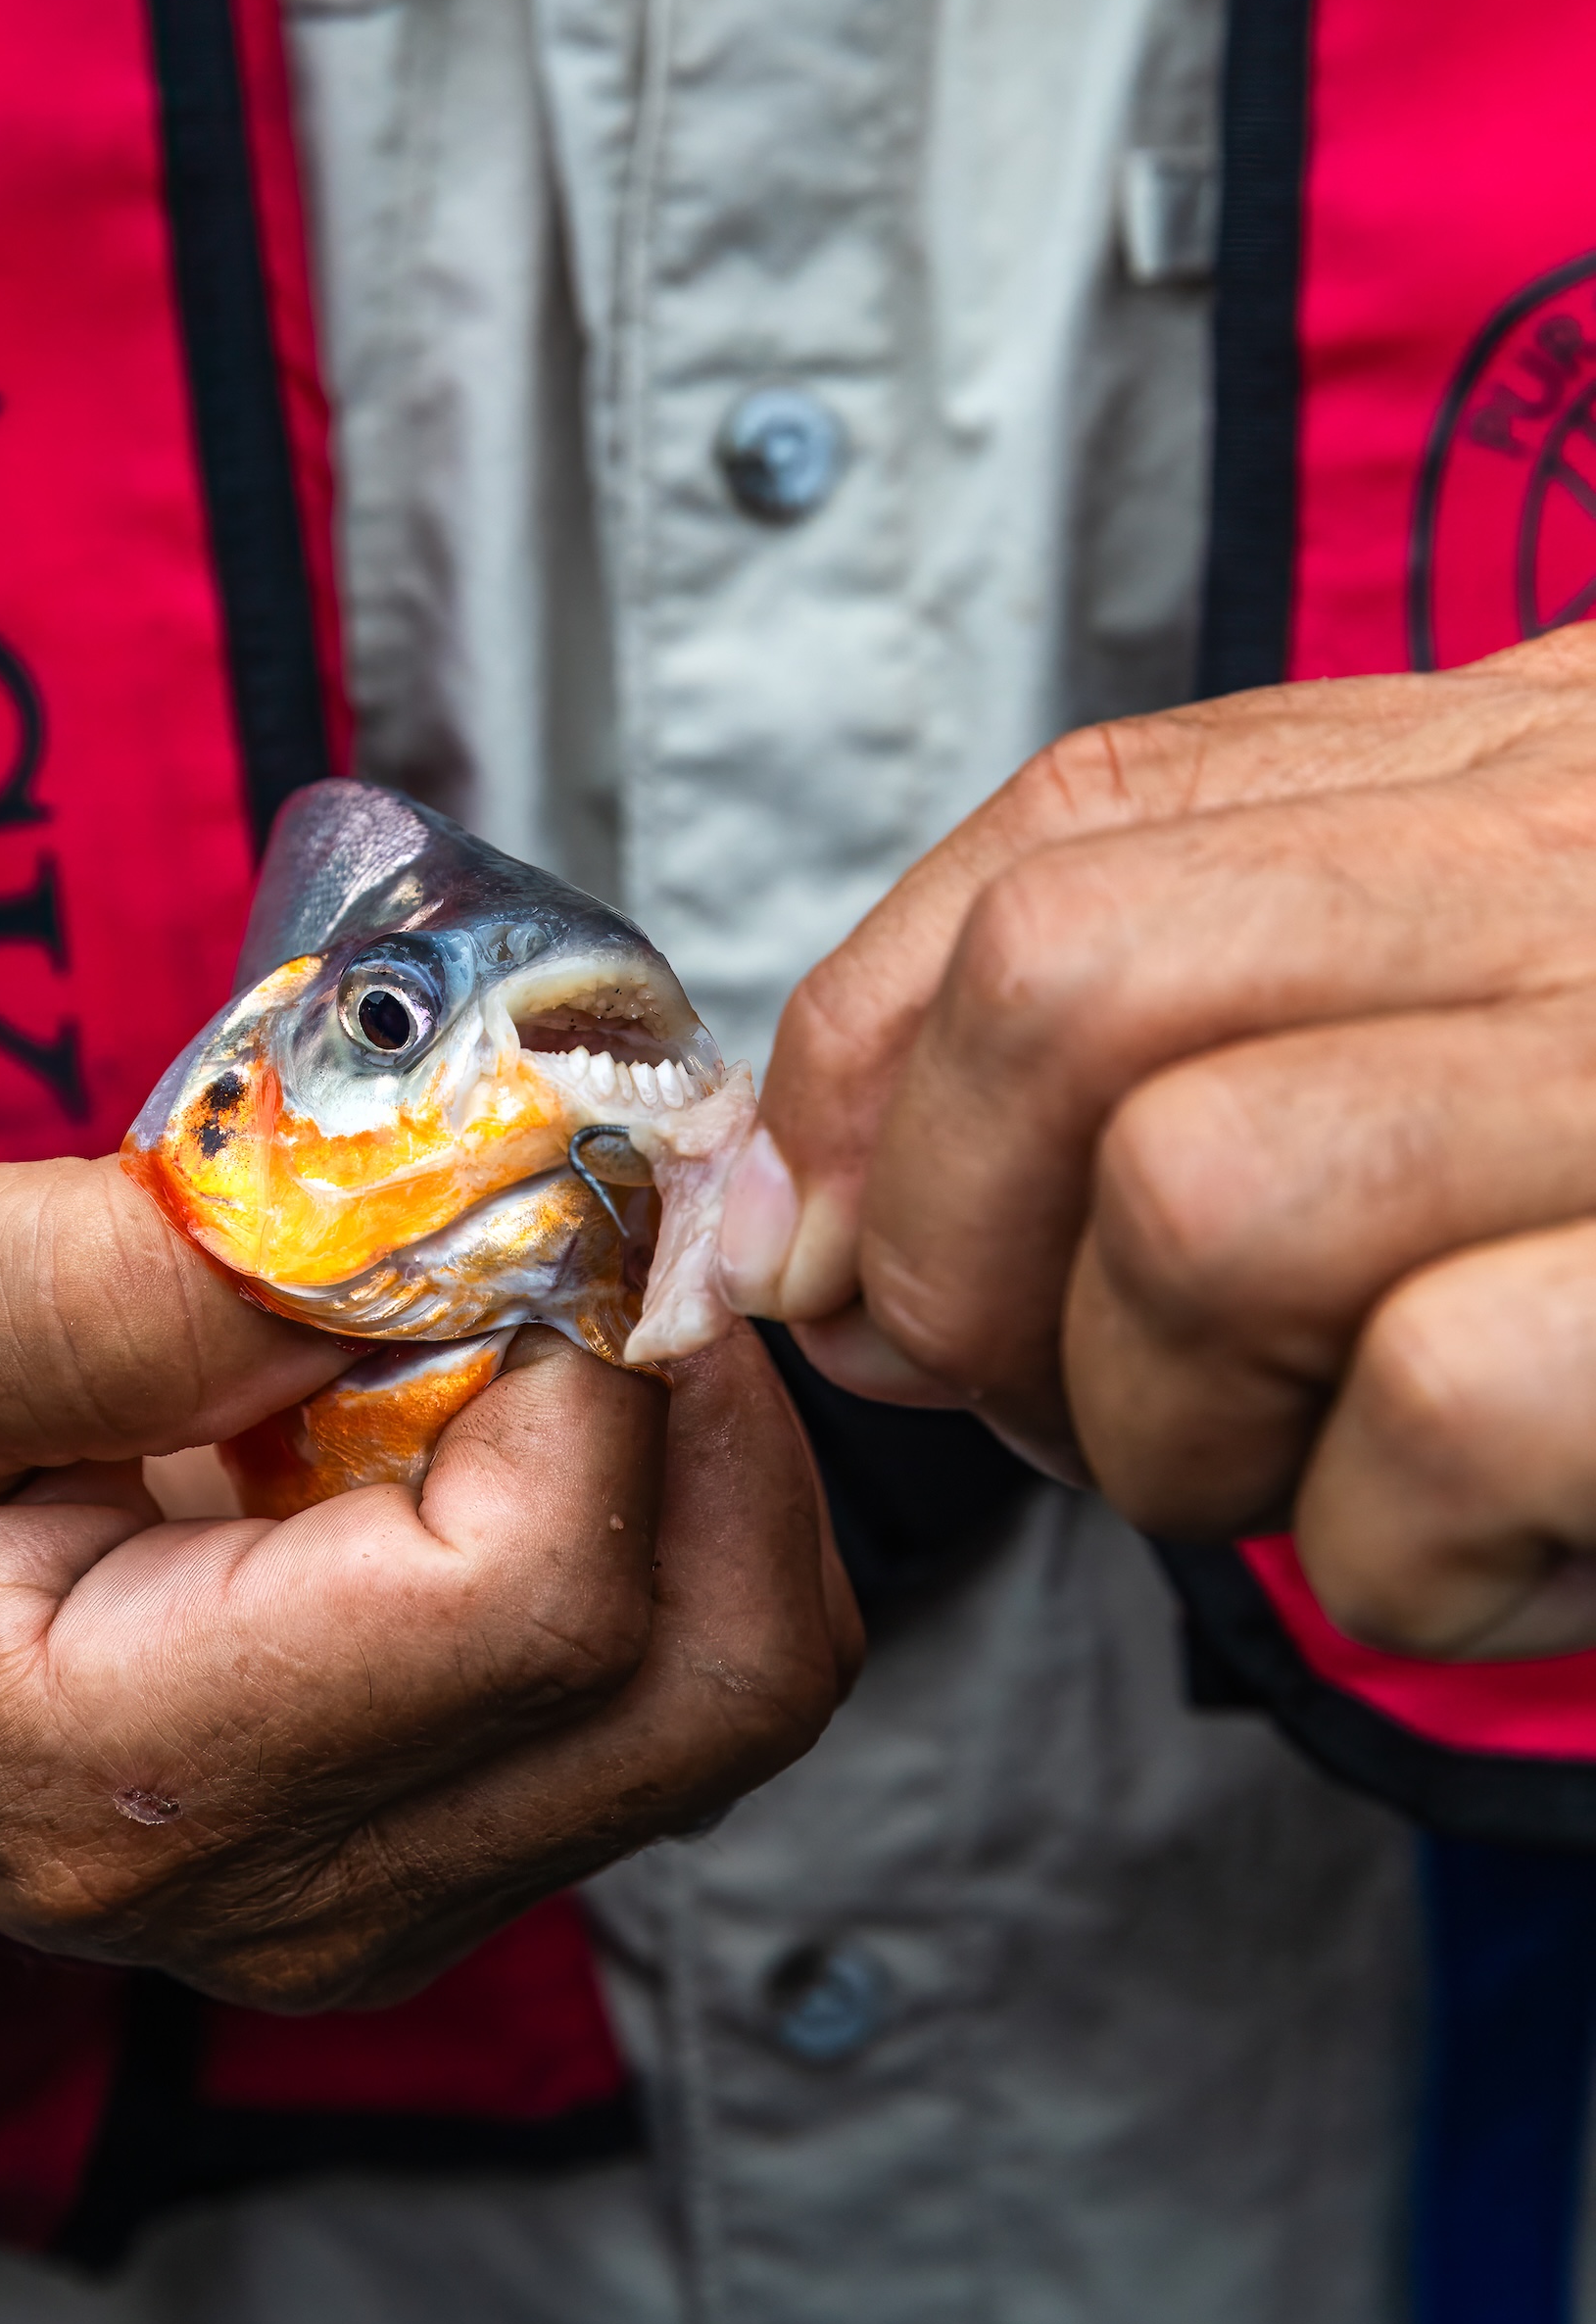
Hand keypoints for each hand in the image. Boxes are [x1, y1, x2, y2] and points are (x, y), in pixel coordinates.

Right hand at [0, 1150, 857, 2005]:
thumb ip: (119, 1282)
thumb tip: (411, 1228)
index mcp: (133, 1780)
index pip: (536, 1598)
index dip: (601, 1353)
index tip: (551, 1168)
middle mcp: (296, 1895)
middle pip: (705, 1678)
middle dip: (707, 1402)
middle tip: (611, 1212)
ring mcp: (385, 1896)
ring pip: (732, 1691)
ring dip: (710, 1455)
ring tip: (572, 1287)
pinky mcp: (436, 1849)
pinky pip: (671, 1690)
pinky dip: (672, 1516)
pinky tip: (538, 1388)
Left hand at [717, 628, 1595, 1657]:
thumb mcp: (1492, 1015)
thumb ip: (1184, 1032)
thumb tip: (804, 1223)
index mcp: (1516, 768)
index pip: (1073, 828)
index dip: (869, 1052)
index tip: (813, 1239)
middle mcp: (1574, 865)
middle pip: (1068, 987)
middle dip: (959, 1251)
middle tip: (1050, 1397)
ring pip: (1201, 1201)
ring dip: (1167, 1424)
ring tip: (1307, 1468)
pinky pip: (1427, 1416)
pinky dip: (1394, 1555)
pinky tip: (1485, 1549)